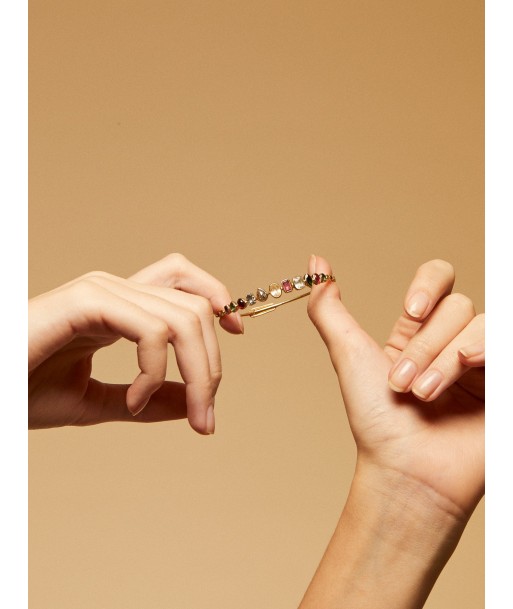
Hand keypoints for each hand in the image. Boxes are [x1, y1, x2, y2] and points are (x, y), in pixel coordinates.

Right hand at [28, 253, 243, 433]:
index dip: (217, 297)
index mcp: (119, 305)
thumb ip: (146, 400)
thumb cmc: (25, 391)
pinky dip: (154, 371)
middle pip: (195, 307)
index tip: (239, 330)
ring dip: (198, 373)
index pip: (183, 282)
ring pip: (183, 317)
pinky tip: (134, 401)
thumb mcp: (99, 403)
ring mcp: (101, 291)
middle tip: (207, 417)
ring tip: (189, 414)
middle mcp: (115, 289)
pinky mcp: (86, 300)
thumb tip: (191, 404)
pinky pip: (150, 330)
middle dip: (213, 364)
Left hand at [307, 255, 483, 518]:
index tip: (410, 312)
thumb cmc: (376, 421)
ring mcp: (480, 363)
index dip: (429, 285)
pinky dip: (484, 355)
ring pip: (479, 326)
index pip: (439, 277)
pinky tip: (471, 374)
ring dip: (448, 360)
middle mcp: (451, 343)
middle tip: (404, 386)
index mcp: (417, 333)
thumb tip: (316, 263)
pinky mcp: (501, 382)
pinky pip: (503, 345)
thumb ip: (329, 308)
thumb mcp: (347, 355)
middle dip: (426, 346)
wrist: (406, 472)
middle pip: (456, 307)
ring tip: (427, 397)